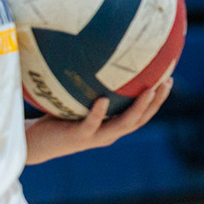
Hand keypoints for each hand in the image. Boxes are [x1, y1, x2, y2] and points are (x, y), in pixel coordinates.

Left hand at [24, 78, 170, 164]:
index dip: (157, 100)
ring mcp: (94, 137)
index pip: (142, 115)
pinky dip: (98, 112)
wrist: (35, 144)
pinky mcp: (77, 137)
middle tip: (166, 82)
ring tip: (148, 90)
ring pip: (123, 125)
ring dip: (138, 108)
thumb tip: (97, 59)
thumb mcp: (78, 103)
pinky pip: (90, 124)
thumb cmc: (57, 119)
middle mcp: (108, 135)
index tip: (168, 80)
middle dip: (156, 102)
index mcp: (112, 127)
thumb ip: (91, 89)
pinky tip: (103, 99)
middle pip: (140, 119)